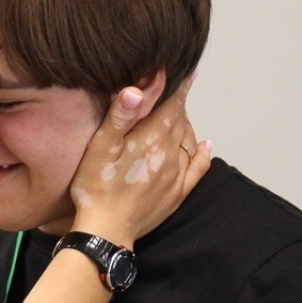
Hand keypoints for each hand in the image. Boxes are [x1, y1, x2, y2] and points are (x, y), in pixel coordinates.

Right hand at [68, 73, 209, 248]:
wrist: (106, 230)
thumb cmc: (96, 187)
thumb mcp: (99, 148)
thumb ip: (120, 116)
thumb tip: (138, 88)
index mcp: (152, 138)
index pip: (172, 105)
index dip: (178, 87)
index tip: (186, 72)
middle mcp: (170, 153)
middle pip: (180, 121)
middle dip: (177, 105)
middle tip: (173, 92)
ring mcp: (176, 174)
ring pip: (189, 140)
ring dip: (185, 126)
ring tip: (178, 116)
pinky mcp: (177, 193)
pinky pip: (198, 168)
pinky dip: (204, 154)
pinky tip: (205, 146)